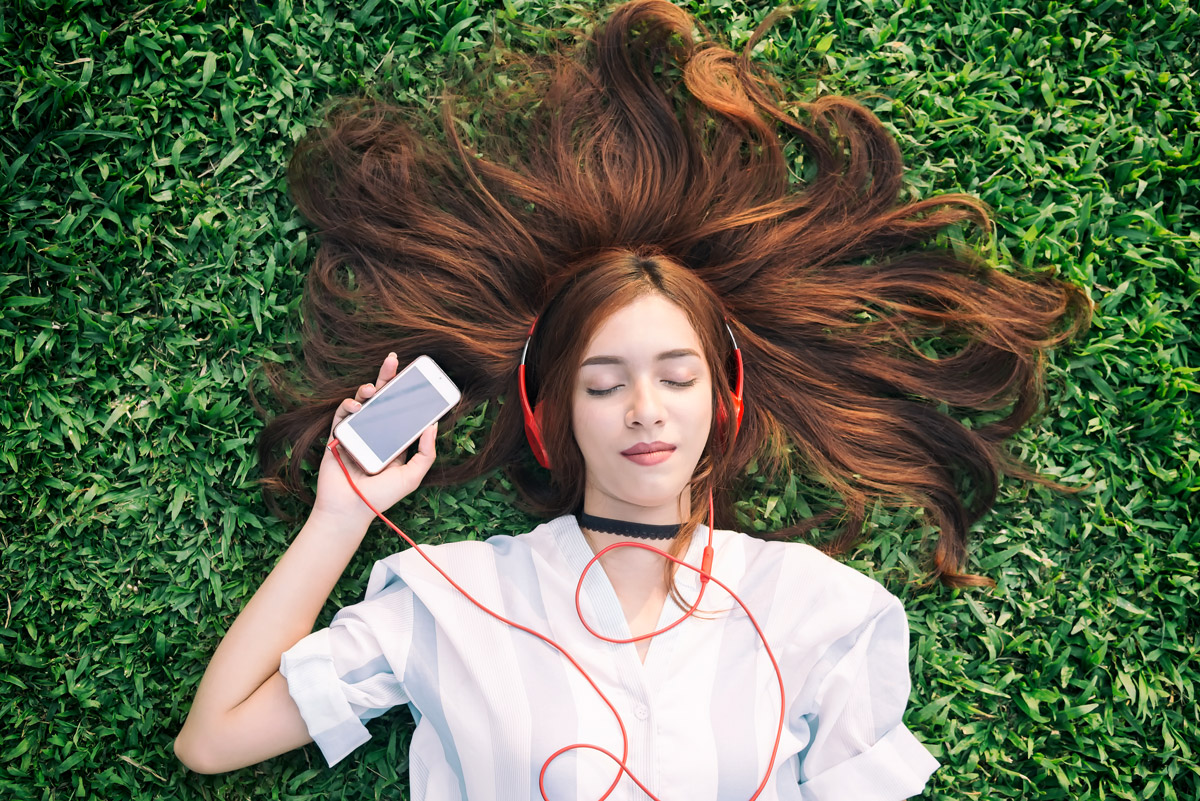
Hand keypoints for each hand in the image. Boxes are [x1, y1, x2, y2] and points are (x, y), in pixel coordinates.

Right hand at [312, 353, 437, 528]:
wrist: (349, 509)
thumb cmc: (381, 496)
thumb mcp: (412, 476)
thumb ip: (425, 453)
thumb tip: (433, 425)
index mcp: (395, 440)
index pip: (403, 410)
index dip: (409, 394)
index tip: (418, 378)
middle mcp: (376, 432)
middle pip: (383, 399)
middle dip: (387, 379)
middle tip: (393, 361)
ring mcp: (357, 432)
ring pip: (362, 402)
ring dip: (368, 389)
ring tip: (374, 387)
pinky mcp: (339, 435)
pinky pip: (343, 414)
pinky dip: (349, 405)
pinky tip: (357, 404)